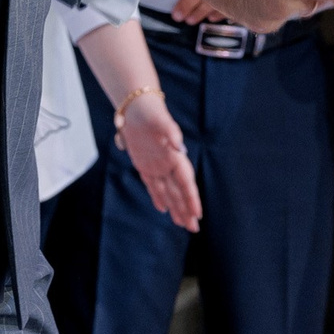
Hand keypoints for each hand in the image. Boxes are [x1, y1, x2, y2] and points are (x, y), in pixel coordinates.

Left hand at [116, 93, 202, 230]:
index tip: (197, 213)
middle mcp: (167, 163)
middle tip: (193, 229)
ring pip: (168, 192)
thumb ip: (171, 132)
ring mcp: (156, 165)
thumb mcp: (160, 120)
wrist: (136, 105)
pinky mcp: (144, 164)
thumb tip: (179, 146)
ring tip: (182, 224)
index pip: (185, 182)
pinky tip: (163, 209)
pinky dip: (158, 198)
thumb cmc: (150, 112)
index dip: (191, 198)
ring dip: (175, 208)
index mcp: (174, 156)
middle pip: (179, 191)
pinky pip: (153, 186)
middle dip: (186, 210)